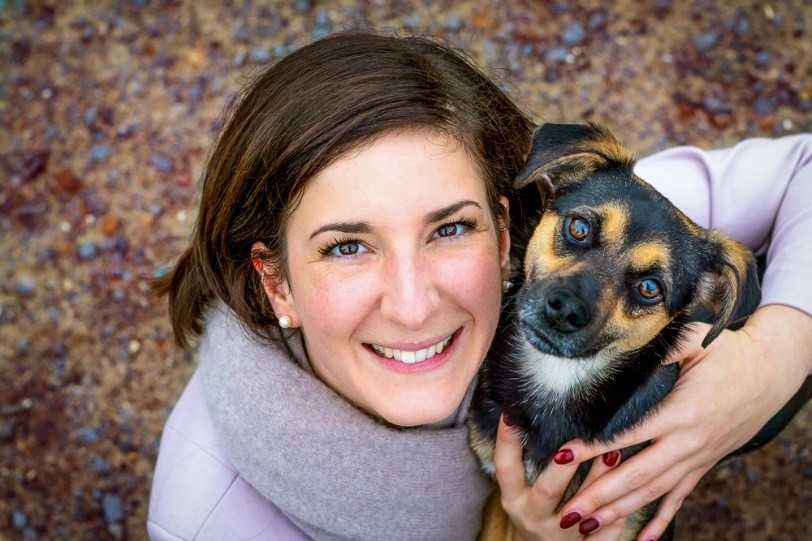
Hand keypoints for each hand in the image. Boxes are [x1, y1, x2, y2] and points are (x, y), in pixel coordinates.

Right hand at [493, 416, 625, 540]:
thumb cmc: (532, 508)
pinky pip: (606, 533)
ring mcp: (559, 536)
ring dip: (601, 480)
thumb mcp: (519, 489)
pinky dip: (619, 513)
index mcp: (514, 499)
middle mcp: (533, 517)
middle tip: (578, 439)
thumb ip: (523, 461)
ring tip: (615, 453)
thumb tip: (529, 410)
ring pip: (584, 510)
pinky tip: (633, 490)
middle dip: (565, 465)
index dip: (506, 442)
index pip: (505, 468)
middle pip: (548, 489)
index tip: (510, 413)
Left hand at [556, 305, 811, 539]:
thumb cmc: (727, 350)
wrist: (771, 369)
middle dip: (600, 495)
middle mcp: (688, 440)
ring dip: (620, 511)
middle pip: (637, 475)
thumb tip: (621, 357)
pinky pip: (681, 496)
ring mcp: (698, 456)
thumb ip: (657, 350)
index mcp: (681, 410)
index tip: (562, 457)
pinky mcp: (705, 463)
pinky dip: (662, 519)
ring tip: (589, 526)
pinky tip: (644, 539)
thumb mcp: (692, 340)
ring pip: (654, 491)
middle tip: (569, 512)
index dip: (593, 447)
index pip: (627, 434)